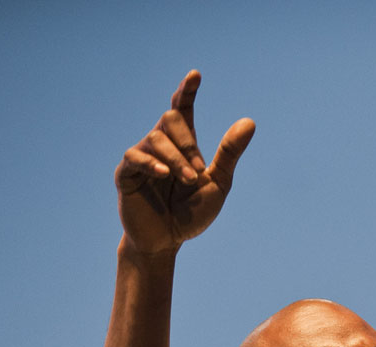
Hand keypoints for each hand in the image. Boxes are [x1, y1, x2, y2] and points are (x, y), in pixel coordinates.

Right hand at [114, 70, 255, 256]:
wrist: (167, 241)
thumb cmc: (191, 214)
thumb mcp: (217, 184)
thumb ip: (229, 154)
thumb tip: (249, 122)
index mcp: (183, 146)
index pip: (182, 109)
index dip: (187, 91)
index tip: (196, 75)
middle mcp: (161, 146)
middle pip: (170, 118)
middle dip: (188, 141)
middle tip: (199, 170)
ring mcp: (142, 158)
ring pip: (156, 138)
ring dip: (177, 159)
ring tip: (188, 181)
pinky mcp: (126, 174)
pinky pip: (135, 156)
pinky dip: (152, 163)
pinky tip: (164, 174)